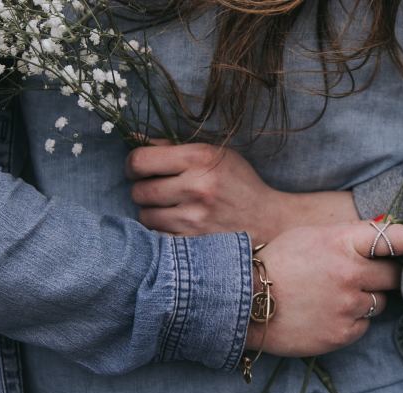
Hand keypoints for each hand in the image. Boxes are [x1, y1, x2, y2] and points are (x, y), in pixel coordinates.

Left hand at [126, 139, 358, 243]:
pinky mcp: (194, 243)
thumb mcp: (215, 155)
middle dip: (143, 190)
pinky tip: (177, 225)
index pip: (140, 160)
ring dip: (152, 212)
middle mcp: (196, 187)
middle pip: (138, 190)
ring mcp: (194, 218)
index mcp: (199, 158)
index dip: (133, 165)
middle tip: (158, 191)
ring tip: (170, 209)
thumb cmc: (239, 184)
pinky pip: (157, 236)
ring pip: (145, 215)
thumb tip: (134, 139)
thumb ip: (174, 147)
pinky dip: (162, 232)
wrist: (268, 221)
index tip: (139, 170)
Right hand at [245, 221, 402, 357]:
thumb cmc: (277, 264)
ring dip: (365, 299)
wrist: (245, 302)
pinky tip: (327, 314)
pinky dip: (351, 321)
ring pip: (379, 302)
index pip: (395, 238)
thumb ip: (346, 236)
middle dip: (383, 274)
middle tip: (364, 276)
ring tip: (336, 297)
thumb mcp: (309, 235)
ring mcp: (348, 305)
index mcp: (342, 242)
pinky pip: (363, 325)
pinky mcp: (342, 333)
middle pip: (393, 275)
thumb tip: (382, 233)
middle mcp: (350, 273)